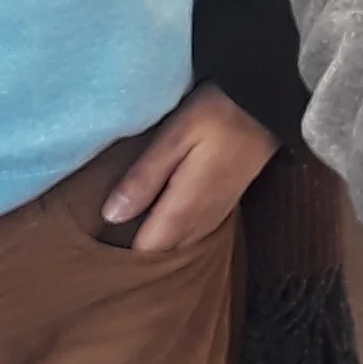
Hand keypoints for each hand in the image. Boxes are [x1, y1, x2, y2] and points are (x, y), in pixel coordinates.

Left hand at [100, 84, 277, 254]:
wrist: (267, 108)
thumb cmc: (216, 115)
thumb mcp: (174, 138)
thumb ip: (143, 179)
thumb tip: (111, 217)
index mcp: (184, 210)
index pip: (145, 252)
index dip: (119, 252)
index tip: (95, 242)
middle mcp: (200, 224)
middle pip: (161, 255)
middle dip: (134, 251)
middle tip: (104, 236)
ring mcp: (214, 218)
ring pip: (177, 248)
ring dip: (154, 242)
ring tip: (124, 228)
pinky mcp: (221, 210)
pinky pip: (190, 236)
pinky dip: (171, 233)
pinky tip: (155, 217)